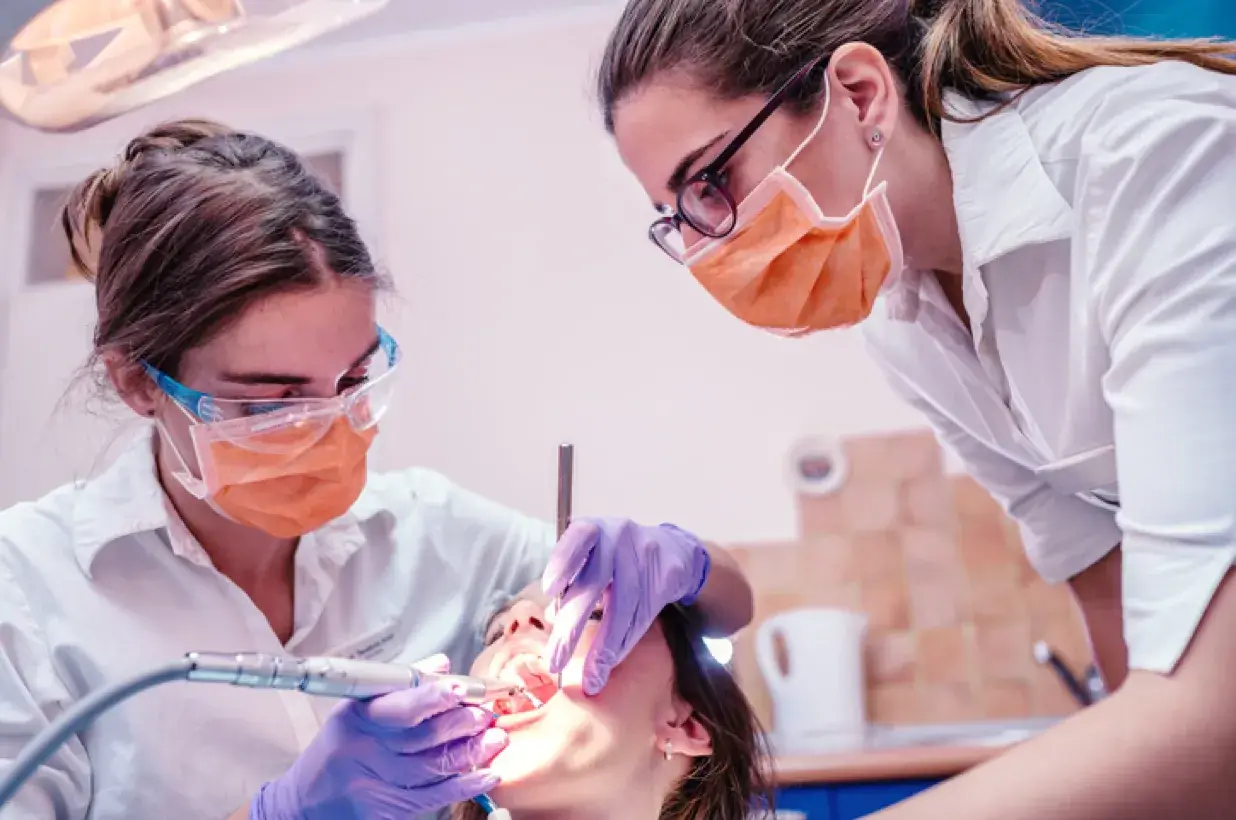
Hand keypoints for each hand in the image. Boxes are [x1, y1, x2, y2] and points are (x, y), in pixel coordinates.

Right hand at [250, 654, 506, 819]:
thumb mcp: (356, 710)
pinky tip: (487, 773)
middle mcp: (365, 750)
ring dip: (471, 752)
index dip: (433, 697)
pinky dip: (465, 784)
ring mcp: (375, 783)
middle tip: (488, 714)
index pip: (399, 706)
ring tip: (496, 738)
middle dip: (462, 723)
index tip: (462, 688)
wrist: (305, 803)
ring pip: (433, 766)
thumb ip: (401, 685)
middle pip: (422, 736)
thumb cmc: (338, 748)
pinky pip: (434, 796)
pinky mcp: (387, 809)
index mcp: (357, 718)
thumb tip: (441, 664)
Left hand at [542, 518, 709, 694]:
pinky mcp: (664, 577)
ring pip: (622, 609)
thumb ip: (572, 582)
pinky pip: (642, 617)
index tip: (549, 589)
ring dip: (604, 648)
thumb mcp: (592, 558)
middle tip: (555, 661)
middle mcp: (618, 538)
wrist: (671, 550)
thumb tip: (552, 616)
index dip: (563, 562)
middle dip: (572, 628)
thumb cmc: (617, 556)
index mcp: (593, 530)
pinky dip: (623, 644)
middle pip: (595, 584)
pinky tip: (609, 664)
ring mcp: (644, 557)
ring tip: (590, 678)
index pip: (577, 539)